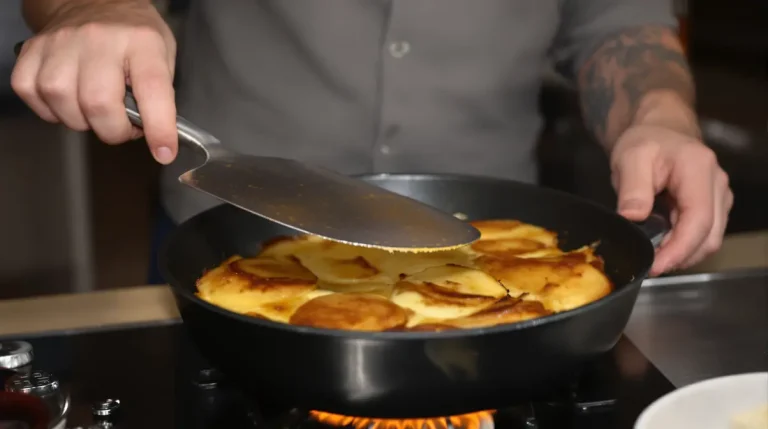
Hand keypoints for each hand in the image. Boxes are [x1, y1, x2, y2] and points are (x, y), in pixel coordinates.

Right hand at [11, 0, 177, 163]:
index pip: (152, 89)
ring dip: (82, 121)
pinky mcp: (33, 50)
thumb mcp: (164, 56)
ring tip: (96, 110)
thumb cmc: (133, 36)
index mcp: (141, 42)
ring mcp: (62, 43)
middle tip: (123, 126)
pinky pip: (33, 94)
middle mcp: (99, 39)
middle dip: (114, 131)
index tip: (164, 152)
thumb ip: (161, 95)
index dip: (159, 127)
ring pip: (64, 104)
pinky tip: (69, 101)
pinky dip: (51, 110)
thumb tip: (157, 135)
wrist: (94, 2)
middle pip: (99, 104)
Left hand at [610, 124, 732, 275]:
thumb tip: (633, 217)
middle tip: (648, 265)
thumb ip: (633, 188)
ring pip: (709, 240)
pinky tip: (662, 246)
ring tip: (653, 255)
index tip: (654, 265)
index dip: (678, 250)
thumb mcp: (629, 158)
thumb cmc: (645, 142)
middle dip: (679, 257)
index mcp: (698, 169)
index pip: (698, 220)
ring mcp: (720, 196)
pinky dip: (684, 246)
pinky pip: (704, 235)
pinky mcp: (714, 206)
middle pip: (709, 236)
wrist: (657, 131)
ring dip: (682, 254)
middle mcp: (717, 184)